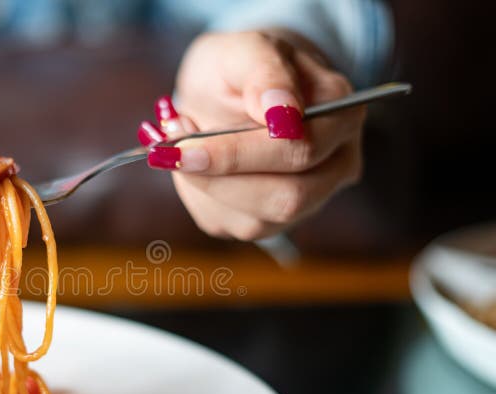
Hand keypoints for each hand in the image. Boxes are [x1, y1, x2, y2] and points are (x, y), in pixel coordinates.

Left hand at [138, 31, 364, 239]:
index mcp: (342, 115)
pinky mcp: (269, 222)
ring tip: (181, 145)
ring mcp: (309, 201)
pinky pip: (227, 225)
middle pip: (287, 198)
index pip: (298, 149)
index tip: (184, 146)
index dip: (238, 154)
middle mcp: (336, 165)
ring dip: (204, 187)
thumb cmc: (242, 67)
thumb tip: (280, 110)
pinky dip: (198, 196)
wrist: (229, 90)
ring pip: (255, 222)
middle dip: (219, 177)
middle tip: (171, 149)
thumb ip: (264, 72)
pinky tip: (193, 165)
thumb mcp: (245, 49)